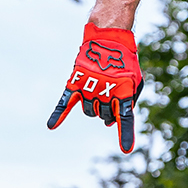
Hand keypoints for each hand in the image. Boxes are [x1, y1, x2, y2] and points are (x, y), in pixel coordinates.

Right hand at [46, 24, 142, 152]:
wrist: (108, 38)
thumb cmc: (124, 62)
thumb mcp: (135, 80)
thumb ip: (129, 101)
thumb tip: (114, 122)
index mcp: (123, 91)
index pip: (125, 117)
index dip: (126, 134)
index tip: (126, 149)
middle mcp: (105, 91)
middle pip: (104, 117)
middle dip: (108, 113)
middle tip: (110, 99)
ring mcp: (88, 87)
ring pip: (89, 112)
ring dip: (94, 109)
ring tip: (99, 92)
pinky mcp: (75, 83)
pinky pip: (64, 102)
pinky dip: (58, 114)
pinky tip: (51, 126)